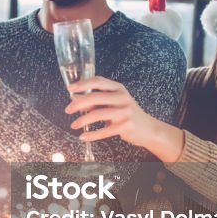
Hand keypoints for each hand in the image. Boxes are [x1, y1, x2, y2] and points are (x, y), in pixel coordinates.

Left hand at [64, 77, 184, 161]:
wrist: (149, 129)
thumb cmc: (127, 114)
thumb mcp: (113, 103)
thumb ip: (96, 100)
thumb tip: (75, 98)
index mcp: (118, 88)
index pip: (98, 81)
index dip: (82, 84)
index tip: (70, 88)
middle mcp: (122, 97)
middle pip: (95, 97)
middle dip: (78, 104)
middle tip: (68, 110)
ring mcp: (125, 111)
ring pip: (97, 114)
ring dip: (82, 120)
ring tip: (74, 125)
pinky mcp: (125, 126)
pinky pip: (104, 131)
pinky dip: (91, 135)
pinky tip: (83, 136)